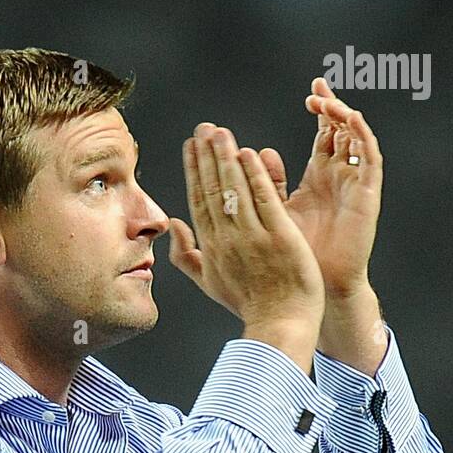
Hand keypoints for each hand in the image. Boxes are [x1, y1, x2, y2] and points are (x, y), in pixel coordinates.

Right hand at [168, 122, 324, 364]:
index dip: (195, 170)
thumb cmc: (250, 305)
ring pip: (235, 190)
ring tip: (220, 132)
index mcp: (212, 248)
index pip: (200, 200)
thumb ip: (187, 256)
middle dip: (207, 156)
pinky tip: (248, 154)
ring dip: (226, 158)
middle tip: (204, 128)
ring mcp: (253, 238)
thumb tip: (174, 226)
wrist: (279, 324)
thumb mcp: (210, 283)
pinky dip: (255, 176)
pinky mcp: (278, 237)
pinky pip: (264, 201)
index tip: (192, 145)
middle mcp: (228, 240)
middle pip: (213, 190)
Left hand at [257, 77, 382, 297]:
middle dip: (331, 107)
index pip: (323, 134)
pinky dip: (362, 136)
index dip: (319, 110)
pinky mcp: (367, 195)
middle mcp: (339, 177)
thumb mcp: (271, 213)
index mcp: (318, 178)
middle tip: (316, 92)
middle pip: (341, 130)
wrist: (314, 287)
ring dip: (345, 118)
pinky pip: (370, 159)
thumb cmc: (293, 258)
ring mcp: (355, 184)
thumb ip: (262, 185)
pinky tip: (350, 120)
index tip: (312, 90)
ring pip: (357, 139)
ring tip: (327, 103)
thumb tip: (248, 154)